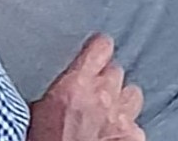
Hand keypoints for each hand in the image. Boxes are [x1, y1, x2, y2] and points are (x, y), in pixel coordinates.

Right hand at [27, 35, 144, 140]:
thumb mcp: (39, 111)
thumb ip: (59, 91)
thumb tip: (61, 89)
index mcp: (77, 83)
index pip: (102, 46)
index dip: (99, 50)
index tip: (97, 53)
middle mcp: (103, 95)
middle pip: (117, 71)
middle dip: (108, 81)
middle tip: (97, 94)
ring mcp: (121, 118)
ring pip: (133, 94)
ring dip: (123, 101)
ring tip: (111, 113)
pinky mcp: (134, 138)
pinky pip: (138, 125)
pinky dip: (128, 130)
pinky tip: (116, 137)